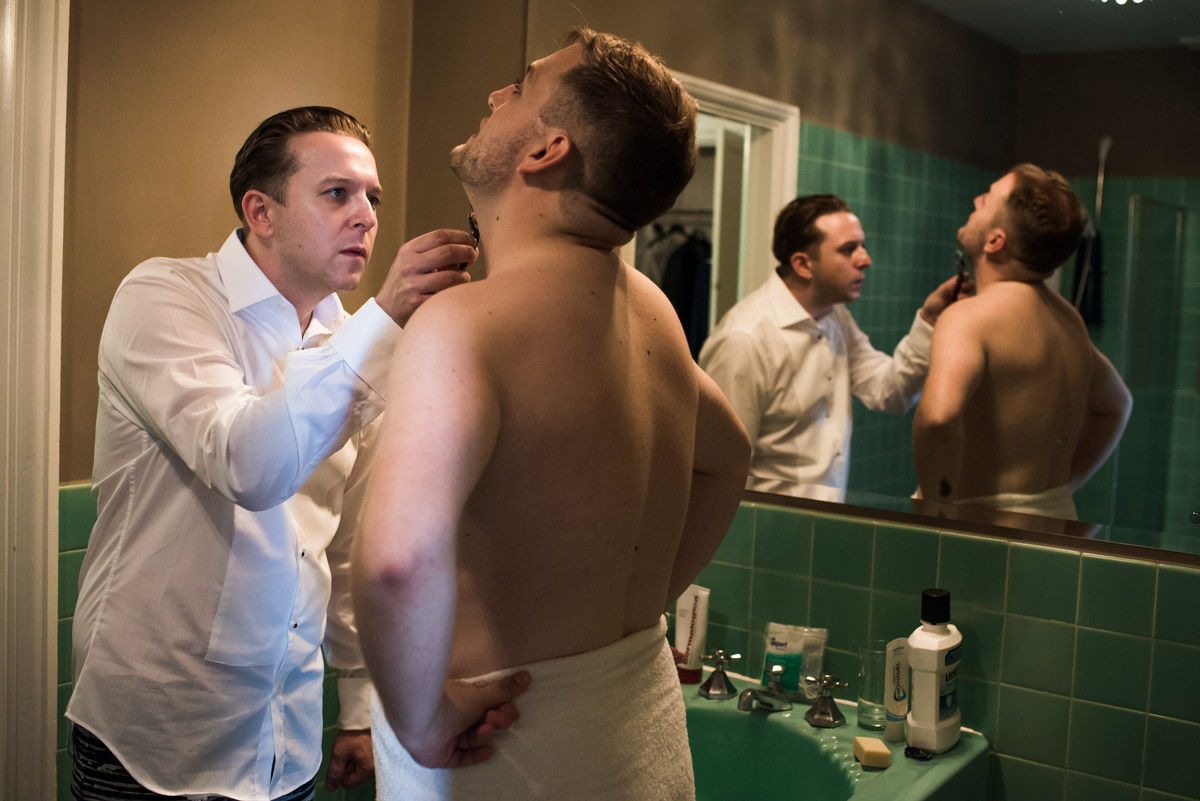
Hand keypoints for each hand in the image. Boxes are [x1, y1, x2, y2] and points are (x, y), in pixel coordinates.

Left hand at [325, 729, 373, 789]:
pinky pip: (366, 760)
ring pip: (359, 767)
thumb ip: (334, 772)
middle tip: (349, 749)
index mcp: (369, 770)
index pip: (347, 782)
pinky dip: (360, 753)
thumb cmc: (354, 732)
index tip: (343, 756)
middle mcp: (377, 768)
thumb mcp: (339, 752)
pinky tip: (361, 743)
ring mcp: (379, 761)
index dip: (340, 770)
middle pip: (354, 775)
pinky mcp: (379, 754)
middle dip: (348, 764)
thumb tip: (330, 787)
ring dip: (354, 758)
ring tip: (355, 744)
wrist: (365, 714)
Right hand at [377, 229, 477, 325]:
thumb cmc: (406, 283)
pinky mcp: (418, 303)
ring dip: (464, 276)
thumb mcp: (414, 262)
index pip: (439, 236)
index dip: (460, 236)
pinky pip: (447, 295)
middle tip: (473, 255)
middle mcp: (409, 266)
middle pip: (447, 252)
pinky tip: (455, 291)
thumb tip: (470, 247)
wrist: (387, 310)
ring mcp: (413, 285)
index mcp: (408, 251)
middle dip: (467, 252)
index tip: (471, 239)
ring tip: (464, 277)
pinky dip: (456, 292)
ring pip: (451, 276)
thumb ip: (437, 254)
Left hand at [400, 671, 530, 769]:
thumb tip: (527, 676)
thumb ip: (503, 690)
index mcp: (459, 701)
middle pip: (479, 723)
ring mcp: (444, 738)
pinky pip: (460, 758)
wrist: (423, 717)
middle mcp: (451, 719)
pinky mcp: (440, 755)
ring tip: (487, 728)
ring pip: (470, 739)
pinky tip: (489, 751)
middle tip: (503, 719)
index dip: (500, 710)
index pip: (484, 708)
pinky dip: (475, 754)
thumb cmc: (451, 702)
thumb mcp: (481, 696)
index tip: (513, 711)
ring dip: (483, 734)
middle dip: (494, 721)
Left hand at [919, 273, 972, 324]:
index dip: (965, 276)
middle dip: (968, 285)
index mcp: (955, 286)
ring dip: (966, 295)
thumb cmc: (934, 304)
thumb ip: (947, 287)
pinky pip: (971, 306)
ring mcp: (964, 301)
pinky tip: (960, 305)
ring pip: (971, 295)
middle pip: (971, 285)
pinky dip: (966, 304)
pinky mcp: (966, 310)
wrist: (931, 319)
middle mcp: (962, 292)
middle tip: (962, 287)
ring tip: (958, 297)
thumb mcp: (938, 295)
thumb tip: (956, 279)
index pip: (964, 278)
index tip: (964, 277)